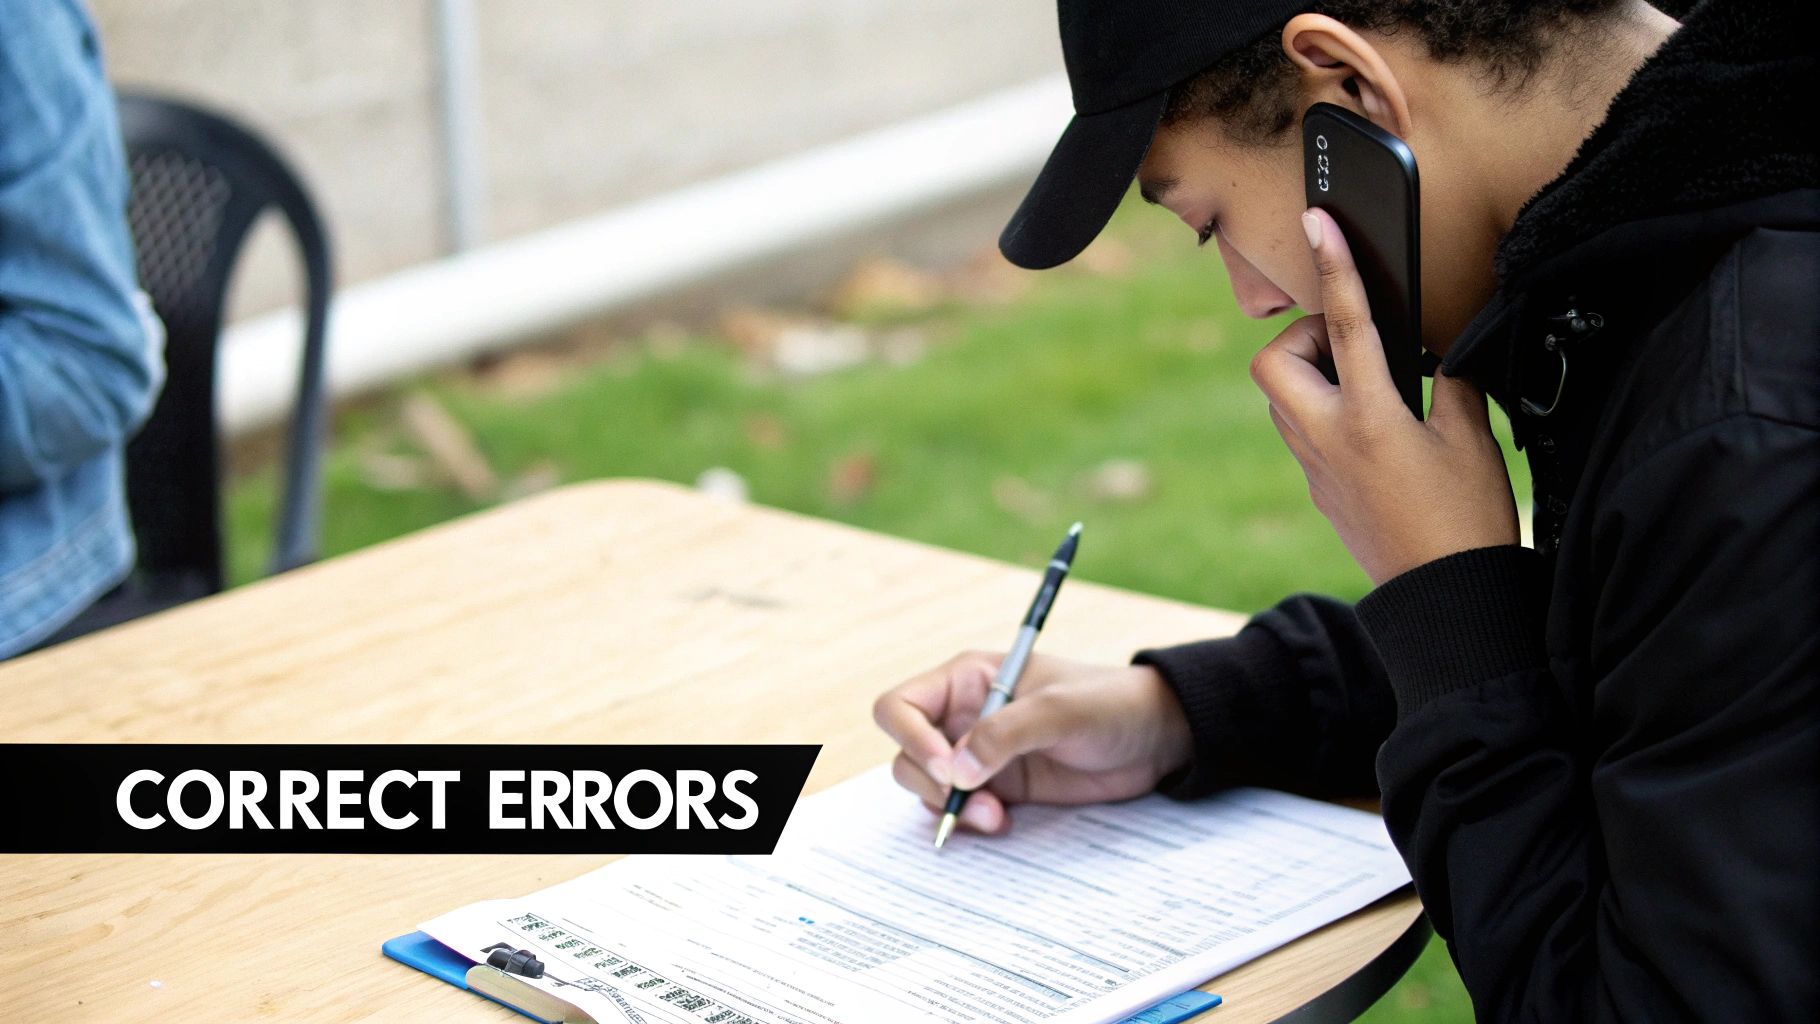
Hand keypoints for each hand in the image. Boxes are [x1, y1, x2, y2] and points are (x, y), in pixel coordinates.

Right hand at [872, 650, 1191, 835]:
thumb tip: (955, 771)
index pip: (901, 705)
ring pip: (928, 786)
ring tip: (997, 816)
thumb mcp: (1061, 710)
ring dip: (951, 808)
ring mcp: (978, 755)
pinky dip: (970, 821)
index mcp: (968, 680)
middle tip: (972, 798)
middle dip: (930, 782)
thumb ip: (1006, 734)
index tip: (949, 768)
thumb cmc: (1110, 703)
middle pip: (906, 752)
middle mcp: (963, 717)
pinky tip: (1005, 821)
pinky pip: (960, 809)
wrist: (1155, 737)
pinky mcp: (998, 787)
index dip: (910, 737)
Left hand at [1249, 208, 1518, 584]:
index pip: (1348, 323)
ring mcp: (1315, 469)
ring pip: (1282, 399)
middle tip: (1355, 346)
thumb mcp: (1473, 439)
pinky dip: (1326, 414)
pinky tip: (1375, 427)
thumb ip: (1450, 383)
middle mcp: (1328, 441)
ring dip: (1313, 377)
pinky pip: (1302, 433)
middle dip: (1304, 340)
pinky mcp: (1319, 490)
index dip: (1336, 265)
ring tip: (1372, 385)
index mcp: (1371, 419)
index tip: (1319, 222)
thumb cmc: (1468, 521)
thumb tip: (1435, 356)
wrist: (1446, 600)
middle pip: (1274, 362)